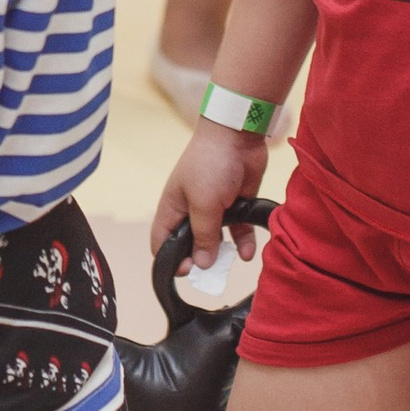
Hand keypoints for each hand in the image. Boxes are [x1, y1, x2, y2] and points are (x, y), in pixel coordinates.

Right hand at [150, 122, 269, 271]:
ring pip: (216, 239)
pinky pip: (238, 229)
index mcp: (173, 208)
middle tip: (212, 276)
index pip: (162, 241)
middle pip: (190, 244)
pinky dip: (242, 241)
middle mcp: (191, 210)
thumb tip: (203, 265)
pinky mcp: (236, 203)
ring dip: (224, 253)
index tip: (188, 273)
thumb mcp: (203, 204)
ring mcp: (215, 207)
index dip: (169, 260)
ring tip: (231, 264)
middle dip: (200, 261)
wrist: (238, 134)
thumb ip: (203, 235)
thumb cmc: (211, 165)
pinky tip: (248, 252)